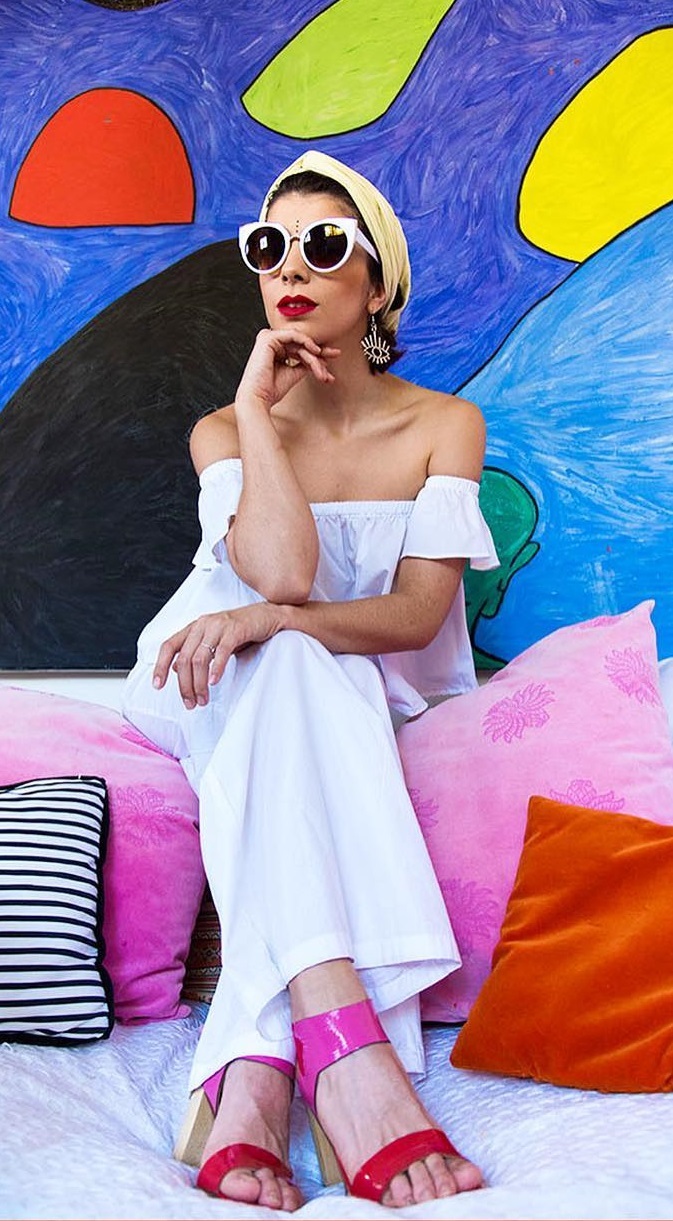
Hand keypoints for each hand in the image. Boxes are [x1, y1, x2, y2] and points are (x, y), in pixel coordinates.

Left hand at [152, 603, 285, 708]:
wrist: (267, 615)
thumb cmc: (240, 630)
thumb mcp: (213, 641)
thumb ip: (194, 653)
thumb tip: (176, 668)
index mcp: (194, 627)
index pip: (169, 646)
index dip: (160, 666)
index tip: (157, 686)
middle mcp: (202, 624)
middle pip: (185, 659)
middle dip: (185, 685)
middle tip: (191, 703)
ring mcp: (218, 626)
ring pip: (200, 658)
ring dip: (199, 683)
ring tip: (203, 699)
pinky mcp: (235, 630)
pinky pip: (222, 651)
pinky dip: (216, 669)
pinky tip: (214, 682)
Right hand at [236, 328, 339, 410]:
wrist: (258, 398)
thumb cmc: (270, 390)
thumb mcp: (294, 374)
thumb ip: (305, 364)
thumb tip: (320, 360)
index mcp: (274, 351)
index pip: (299, 348)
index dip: (316, 355)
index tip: (329, 363)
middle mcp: (271, 343)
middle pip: (301, 344)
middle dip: (320, 353)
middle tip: (335, 355)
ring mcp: (268, 339)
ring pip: (299, 342)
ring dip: (313, 356)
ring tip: (321, 370)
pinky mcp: (268, 338)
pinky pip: (293, 335)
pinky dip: (306, 342)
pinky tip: (315, 350)